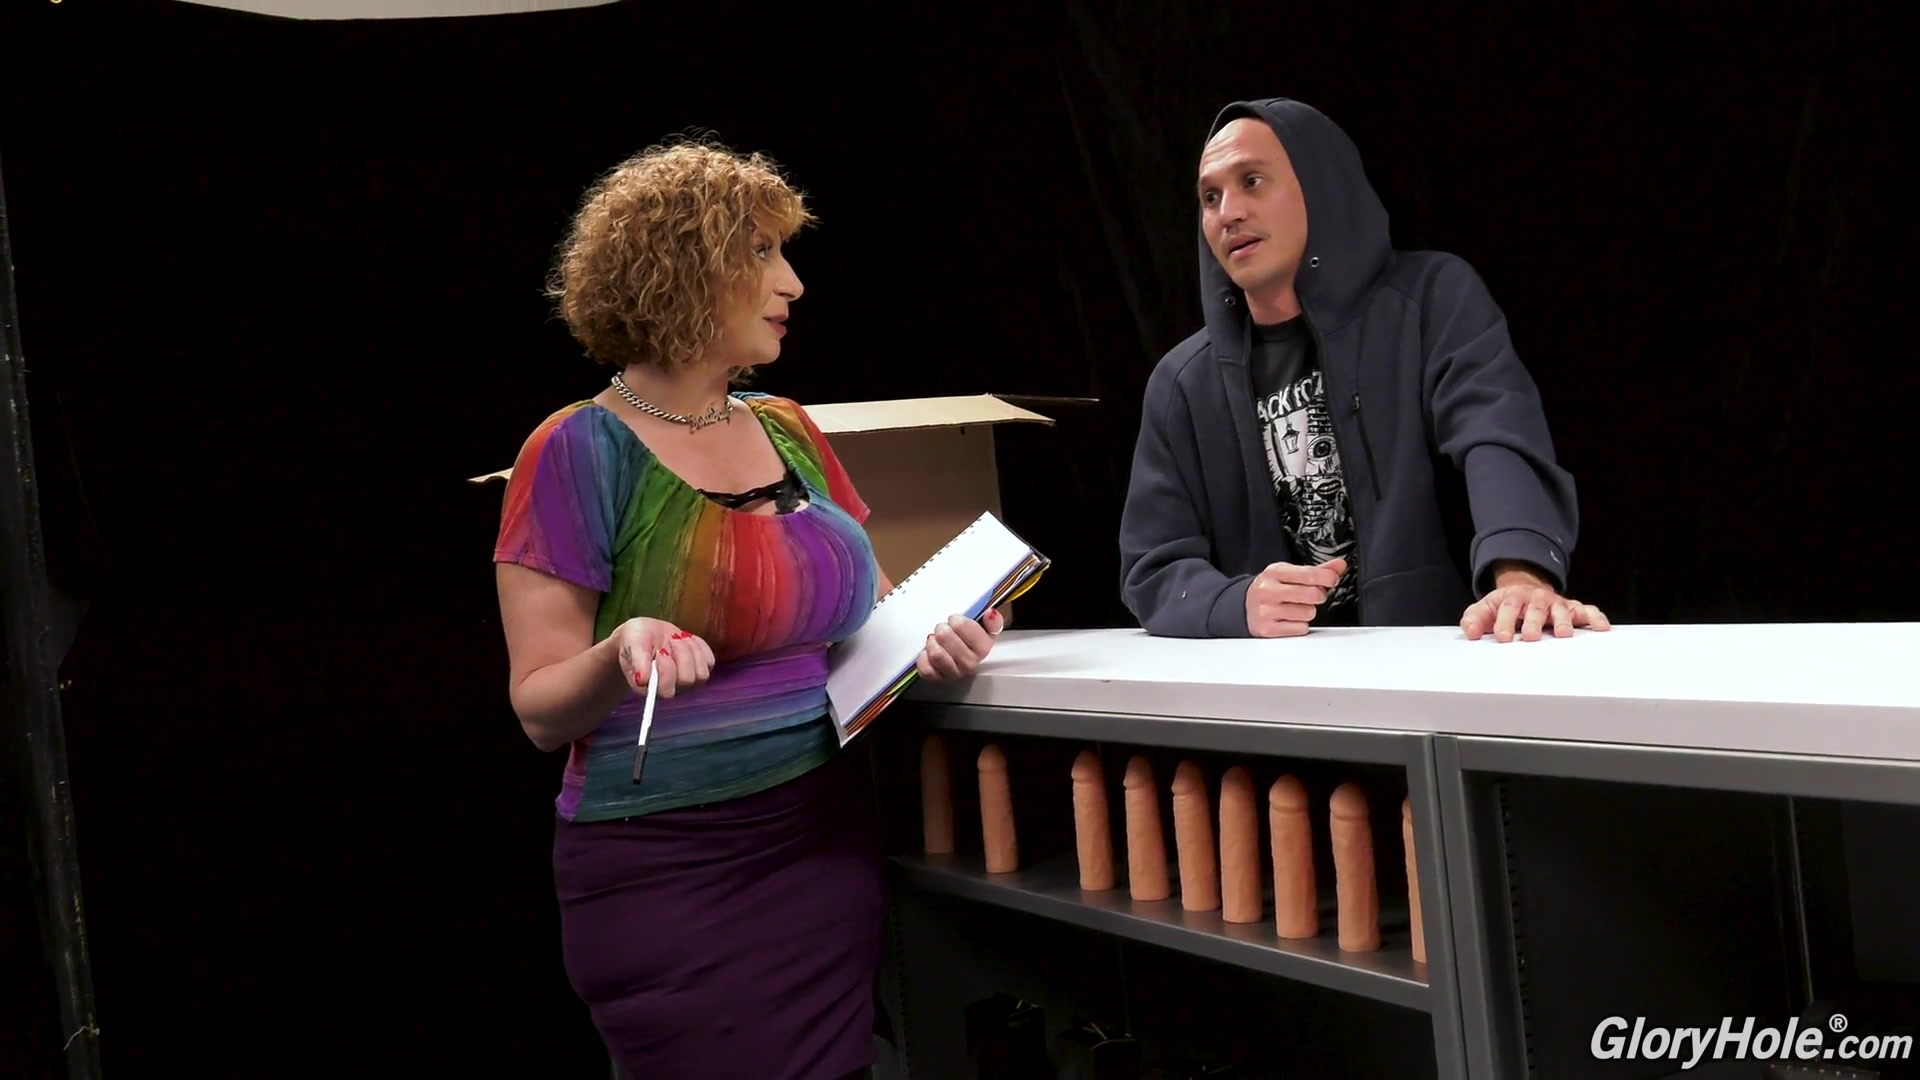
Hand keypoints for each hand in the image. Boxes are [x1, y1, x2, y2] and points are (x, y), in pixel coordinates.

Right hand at [609, 617, 714, 697]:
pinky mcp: (701, 668)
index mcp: (652, 688)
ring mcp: (689, 680)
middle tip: (668, 640)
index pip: (667, 690)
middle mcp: (672, 689)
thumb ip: (637, 661)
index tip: (660, 651)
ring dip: (690, 650)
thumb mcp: (633, 644)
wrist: (647, 633)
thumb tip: (642, 680)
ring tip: (675, 639)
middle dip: (679, 655)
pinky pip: (709, 661)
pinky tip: (685, 639)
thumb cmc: (636, 640)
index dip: (666, 669)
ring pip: (701, 673)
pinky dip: (698, 646)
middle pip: (687, 680)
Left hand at [917, 608, 1003, 680]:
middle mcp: (970, 663)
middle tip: (943, 629)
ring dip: (932, 643)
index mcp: (983, 647)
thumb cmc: (968, 638)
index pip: (962, 626)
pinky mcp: (937, 679)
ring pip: (935, 653)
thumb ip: (990, 620)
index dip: (956, 620)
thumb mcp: (983, 626)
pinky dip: (923, 657)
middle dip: (941, 629)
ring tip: (935, 640)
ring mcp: (954, 673)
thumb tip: (990, 614)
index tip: (955, 620)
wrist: (957, 653)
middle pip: (945, 636)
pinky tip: (929, 652)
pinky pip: (925, 668)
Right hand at [1246, 558, 1347, 637]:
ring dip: (1307, 612)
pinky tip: (1289, 619)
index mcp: (1274, 573)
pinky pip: (1300, 628)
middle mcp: (1268, 590)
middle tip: (1311, 595)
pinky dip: (1299, 625)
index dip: (1328, 577)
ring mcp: (1266, 611)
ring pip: (1309, 613)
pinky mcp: (1267, 629)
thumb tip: (1339, 566)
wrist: (1243, 606)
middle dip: (1318, 596)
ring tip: (1295, 608)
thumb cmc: (1270, 589)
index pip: (1309, 574)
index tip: (1332, 580)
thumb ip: (1316, 570)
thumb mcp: (1288, 574)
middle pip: (1313, 594)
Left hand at [1460, 581, 1610, 641]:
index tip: (1503, 638)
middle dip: (1533, 622)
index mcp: (1513, 598)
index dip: (1505, 622)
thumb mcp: (1485, 609)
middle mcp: (1537, 599)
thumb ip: (1475, 619)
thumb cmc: (1505, 606)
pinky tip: (1601, 628)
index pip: (1508, 608)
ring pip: (1561, 610)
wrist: (1525, 589)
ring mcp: (1556, 603)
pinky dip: (1595, 617)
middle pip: (1536, 609)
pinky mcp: (1573, 608)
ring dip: (1563, 621)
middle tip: (1530, 637)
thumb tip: (1471, 632)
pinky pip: (1587, 611)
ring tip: (1563, 634)